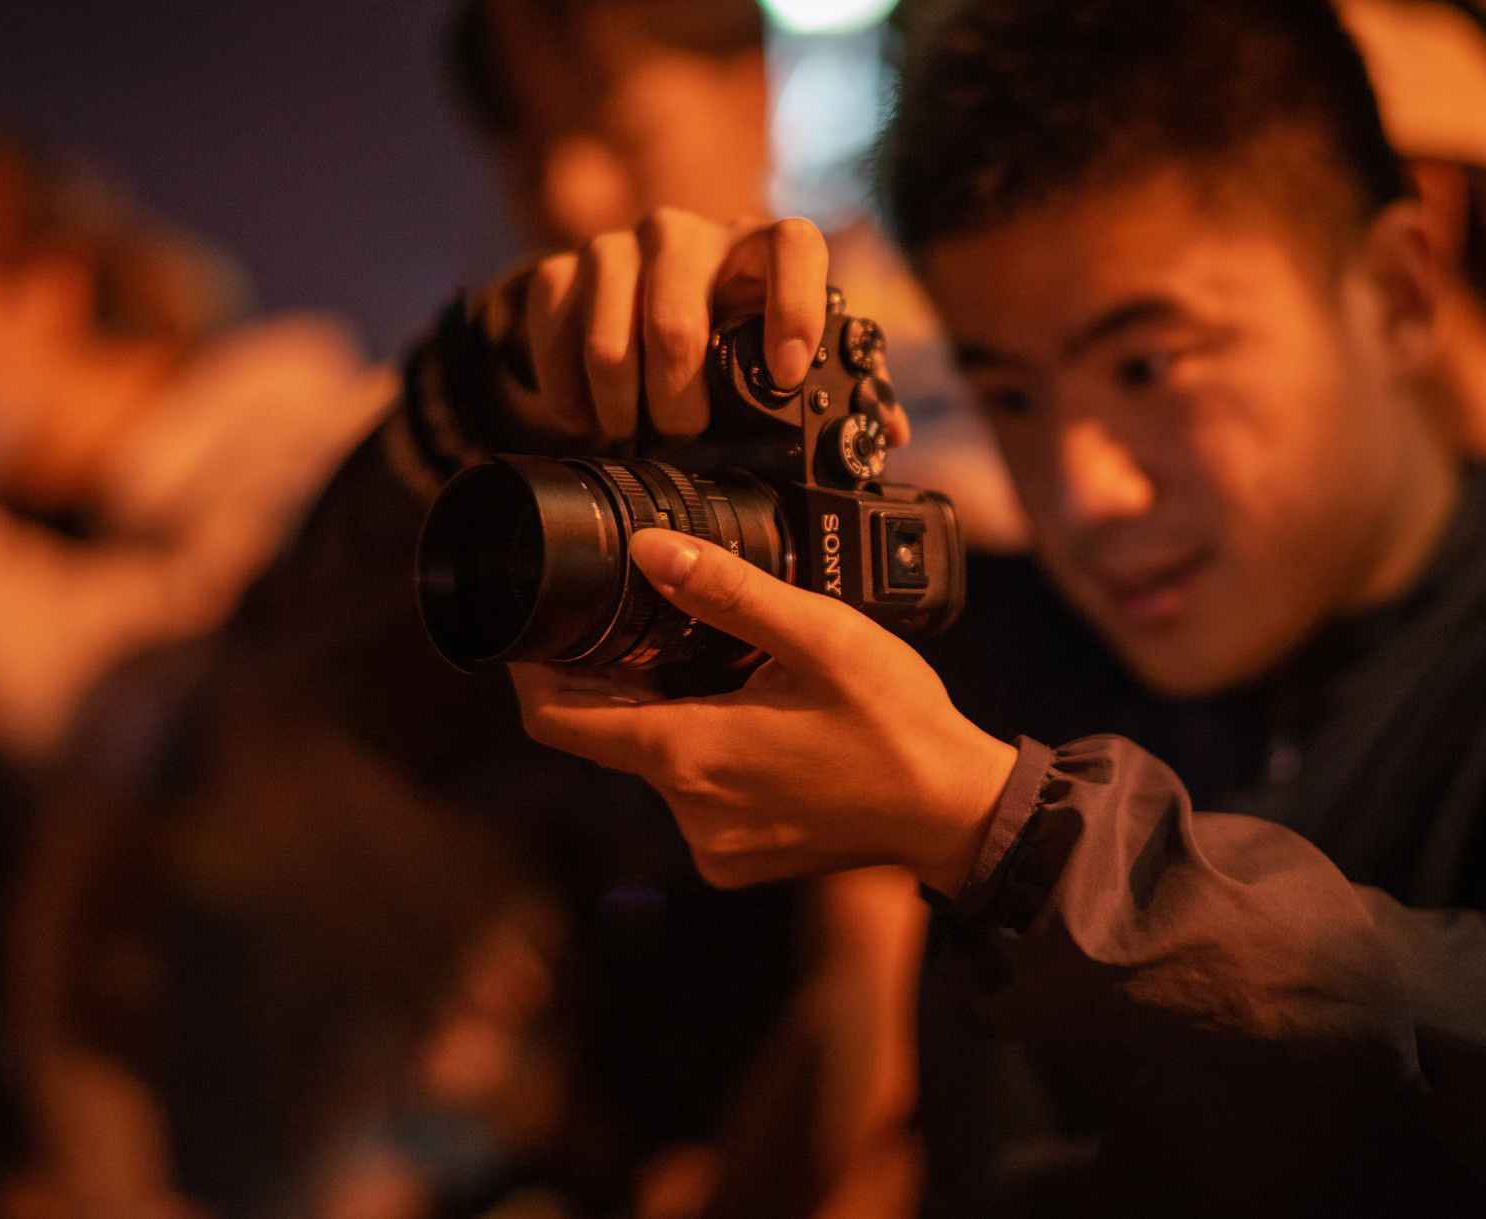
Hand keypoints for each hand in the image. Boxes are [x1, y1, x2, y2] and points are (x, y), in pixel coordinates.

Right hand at [503, 209, 904, 447]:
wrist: (630, 300)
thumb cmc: (727, 332)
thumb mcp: (782, 351)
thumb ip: (840, 384)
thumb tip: (888, 430)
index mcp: (757, 247)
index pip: (794, 245)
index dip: (794, 308)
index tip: (788, 374)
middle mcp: (688, 234)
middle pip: (676, 313)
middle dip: (678, 397)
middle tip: (684, 436)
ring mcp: (618, 246)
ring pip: (611, 331)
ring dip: (620, 402)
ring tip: (629, 432)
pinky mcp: (560, 268)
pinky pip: (554, 329)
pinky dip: (566, 389)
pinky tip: (583, 415)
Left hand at [512, 529, 1016, 891]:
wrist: (955, 812)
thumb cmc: (896, 724)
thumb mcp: (819, 638)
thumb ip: (727, 593)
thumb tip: (648, 551)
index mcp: (689, 755)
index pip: (559, 724)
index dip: (530, 677)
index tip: (530, 636)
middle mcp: (686, 811)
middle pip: (610, 737)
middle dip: (618, 684)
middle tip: (650, 626)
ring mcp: (710, 844)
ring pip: (657, 765)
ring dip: (672, 719)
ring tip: (728, 674)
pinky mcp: (734, 862)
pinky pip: (694, 800)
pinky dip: (707, 759)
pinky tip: (757, 727)